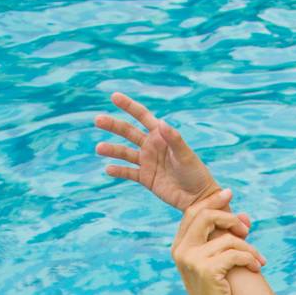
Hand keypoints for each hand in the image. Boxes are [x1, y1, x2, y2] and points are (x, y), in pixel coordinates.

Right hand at [95, 92, 236, 216]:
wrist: (198, 198)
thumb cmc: (196, 173)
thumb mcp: (185, 155)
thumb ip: (174, 139)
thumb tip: (161, 123)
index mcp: (161, 135)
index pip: (142, 116)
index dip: (128, 106)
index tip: (114, 96)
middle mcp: (151, 146)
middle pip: (128, 132)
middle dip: (113, 125)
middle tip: (97, 120)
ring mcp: (147, 162)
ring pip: (125, 153)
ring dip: (112, 150)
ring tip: (99, 148)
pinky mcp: (146, 178)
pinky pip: (129, 173)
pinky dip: (119, 171)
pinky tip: (108, 169)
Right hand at [170, 191, 264, 294]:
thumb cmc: (217, 292)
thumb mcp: (215, 261)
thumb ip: (224, 238)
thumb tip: (245, 216)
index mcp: (179, 246)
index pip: (192, 213)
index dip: (211, 201)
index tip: (228, 193)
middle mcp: (181, 251)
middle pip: (205, 216)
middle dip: (229, 217)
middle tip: (247, 226)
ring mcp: (192, 260)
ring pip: (226, 239)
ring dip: (247, 247)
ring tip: (258, 259)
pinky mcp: (206, 270)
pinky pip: (234, 254)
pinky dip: (249, 259)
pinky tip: (257, 268)